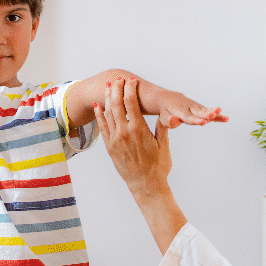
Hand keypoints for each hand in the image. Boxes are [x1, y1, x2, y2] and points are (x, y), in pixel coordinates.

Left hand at [96, 77, 173, 197]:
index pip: (132, 102)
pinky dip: (100, 115)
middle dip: (117, 89)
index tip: (131, 80)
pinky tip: (98, 106)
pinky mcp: (110, 148)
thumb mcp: (163, 145)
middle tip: (118, 79)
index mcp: (139, 129)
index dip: (130, 89)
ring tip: (109, 87)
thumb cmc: (158, 167)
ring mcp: (115, 140)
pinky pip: (103, 127)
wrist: (146, 186)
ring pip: (108, 113)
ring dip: (108, 98)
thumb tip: (167, 114)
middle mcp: (124, 132)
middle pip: (117, 104)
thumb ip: (162, 128)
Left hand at [154, 88, 227, 128]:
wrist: (168, 99)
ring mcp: (195, 107)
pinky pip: (209, 111)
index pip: (189, 117)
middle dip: (206, 114)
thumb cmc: (166, 111)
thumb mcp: (164, 118)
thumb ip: (169, 121)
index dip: (196, 120)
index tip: (203, 122)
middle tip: (213, 115)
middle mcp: (189, 107)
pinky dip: (217, 115)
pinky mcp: (200, 108)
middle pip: (199, 112)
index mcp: (180, 111)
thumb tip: (173, 120)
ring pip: (206, 110)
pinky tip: (227, 119)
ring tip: (224, 116)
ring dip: (214, 112)